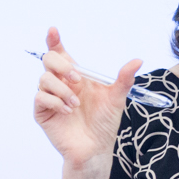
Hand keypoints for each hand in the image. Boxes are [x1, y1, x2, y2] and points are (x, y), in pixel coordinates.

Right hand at [32, 27, 143, 172]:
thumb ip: (124, 79)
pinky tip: (67, 111)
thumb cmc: (104, 123)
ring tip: (76, 105)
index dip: (54, 40)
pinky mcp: (42, 112)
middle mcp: (60, 83)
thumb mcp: (116, 98)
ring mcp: (50, 97)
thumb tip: (138, 60)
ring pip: (43, 79)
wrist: (96, 148)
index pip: (60, 53)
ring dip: (62, 90)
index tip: (53, 31)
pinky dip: (54, 102)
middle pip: (48, 60)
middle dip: (61, 66)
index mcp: (75, 76)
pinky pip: (40, 97)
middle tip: (77, 79)